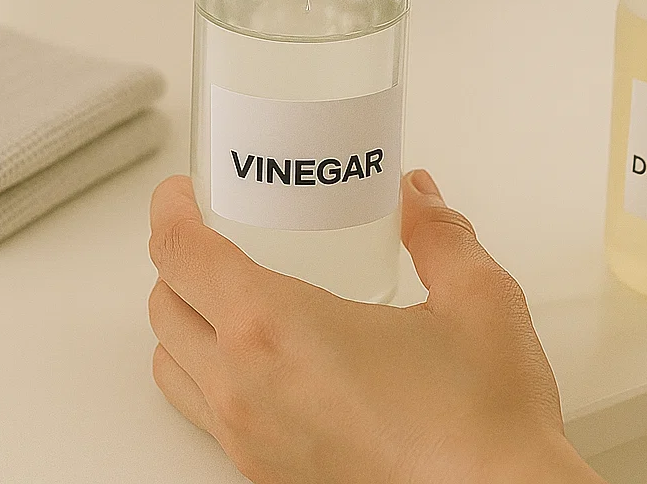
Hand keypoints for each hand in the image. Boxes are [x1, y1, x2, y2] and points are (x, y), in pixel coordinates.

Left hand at [148, 170, 603, 483]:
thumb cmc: (482, 425)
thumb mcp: (476, 297)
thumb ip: (438, 233)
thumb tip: (416, 197)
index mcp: (278, 329)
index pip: (182, 255)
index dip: (171, 211)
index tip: (181, 192)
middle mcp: (247, 390)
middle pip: (164, 308)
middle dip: (178, 258)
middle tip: (216, 229)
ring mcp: (251, 442)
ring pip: (173, 365)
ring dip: (186, 317)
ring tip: (233, 289)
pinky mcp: (267, 476)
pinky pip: (204, 412)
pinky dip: (208, 369)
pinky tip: (268, 356)